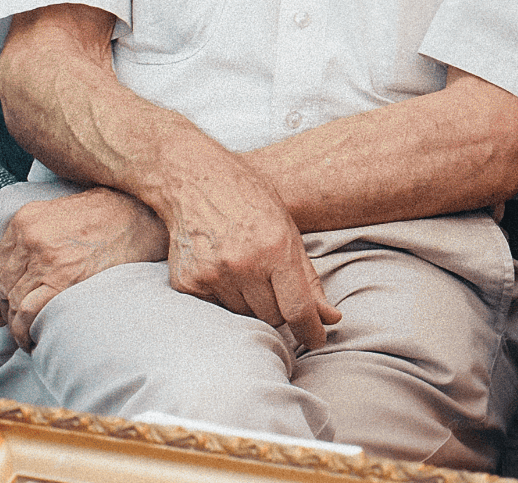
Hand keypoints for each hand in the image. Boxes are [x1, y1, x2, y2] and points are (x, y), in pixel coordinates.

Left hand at [0, 187, 167, 349]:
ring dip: (16, 323)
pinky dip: (24, 330)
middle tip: (15, 325)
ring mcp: (44, 258)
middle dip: (6, 308)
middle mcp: (30, 236)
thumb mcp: (65, 214)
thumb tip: (24, 271)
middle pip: (3, 282)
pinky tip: (33, 339)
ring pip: (13, 300)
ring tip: (28, 336)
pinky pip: (27, 312)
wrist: (143, 217)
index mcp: (27, 219)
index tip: (2, 307)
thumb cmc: (112, 217)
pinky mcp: (61, 278)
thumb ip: (39, 235)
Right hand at [158, 158, 340, 349]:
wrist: (194, 179)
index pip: (298, 309)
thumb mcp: (288, 230)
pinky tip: (221, 271)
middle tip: (270, 281)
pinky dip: (223, 299)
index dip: (311, 331)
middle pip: (272, 317)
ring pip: (244, 316)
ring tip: (243, 270)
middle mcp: (242, 265)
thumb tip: (330, 317)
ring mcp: (211, 275)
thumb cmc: (249, 199)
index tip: (316, 339)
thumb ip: (308, 278)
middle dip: (278, 308)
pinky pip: (215, 310)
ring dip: (249, 304)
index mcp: (274, 249)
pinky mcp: (186, 283)